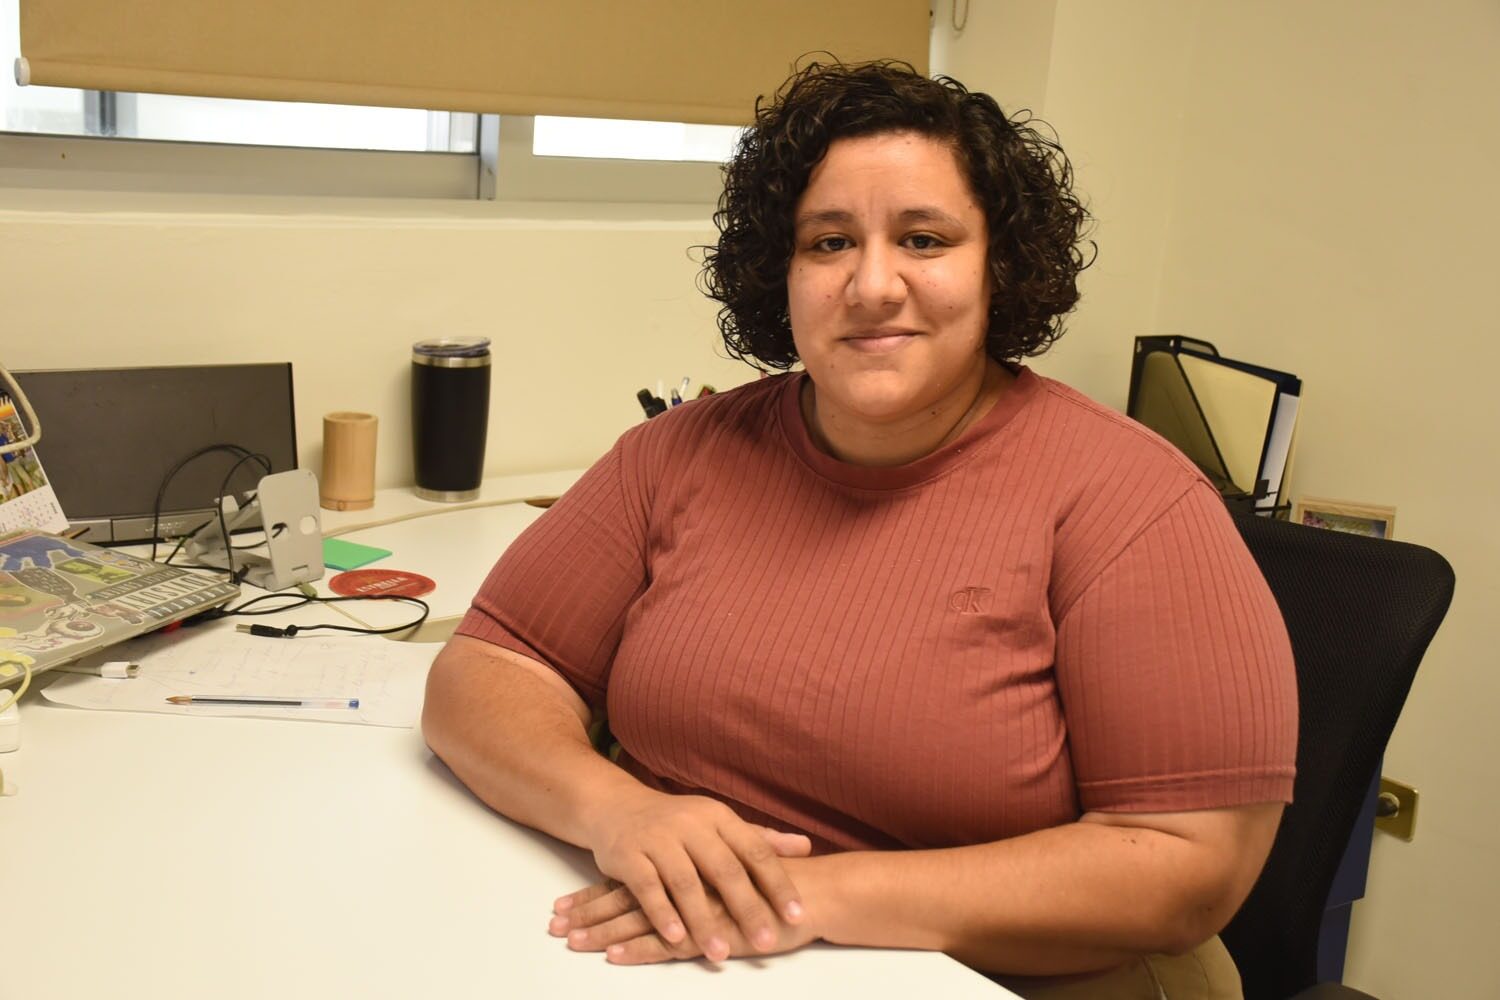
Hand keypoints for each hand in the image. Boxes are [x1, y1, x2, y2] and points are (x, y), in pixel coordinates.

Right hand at [572, 788, 811, 961]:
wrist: (617, 806)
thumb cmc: (678, 822)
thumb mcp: (719, 823)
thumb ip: (760, 838)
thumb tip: (805, 846)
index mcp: (719, 817)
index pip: (755, 850)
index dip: (777, 883)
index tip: (796, 913)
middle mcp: (691, 824)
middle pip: (724, 869)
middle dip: (747, 908)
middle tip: (766, 941)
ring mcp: (658, 839)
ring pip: (686, 883)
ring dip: (704, 921)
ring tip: (722, 953)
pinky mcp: (629, 855)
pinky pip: (648, 888)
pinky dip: (662, 914)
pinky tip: (677, 939)